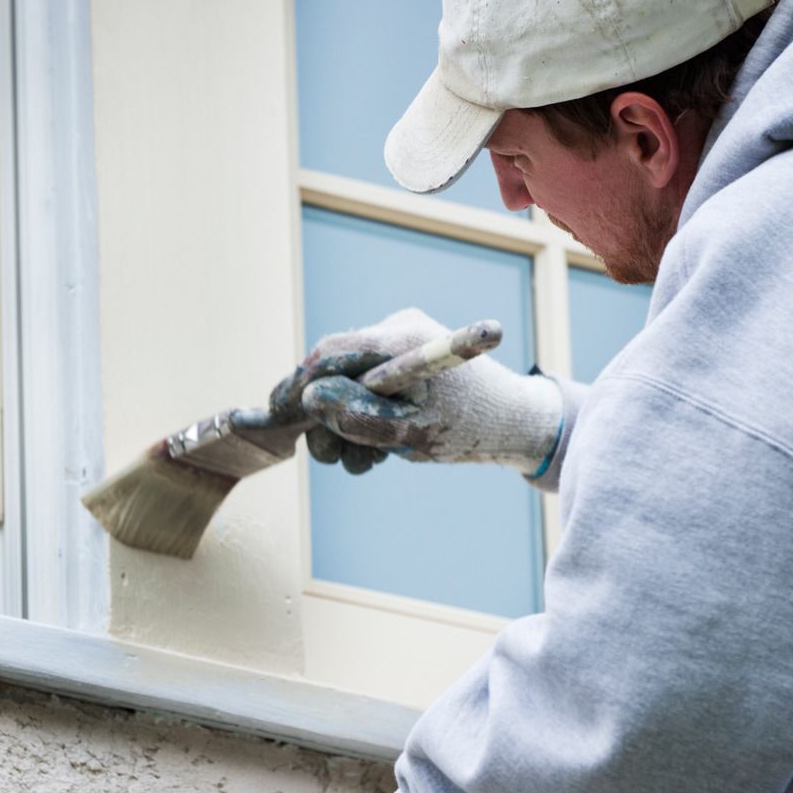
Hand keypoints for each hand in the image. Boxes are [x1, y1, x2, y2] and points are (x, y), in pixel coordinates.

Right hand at [269, 309, 562, 476]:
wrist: (515, 424)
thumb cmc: (470, 428)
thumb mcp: (409, 431)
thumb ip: (359, 417)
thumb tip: (311, 400)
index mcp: (400, 337)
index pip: (329, 353)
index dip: (299, 385)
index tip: (277, 414)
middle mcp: (397, 331)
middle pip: (335, 371)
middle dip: (329, 418)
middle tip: (333, 458)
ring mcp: (400, 345)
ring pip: (349, 386)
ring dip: (349, 428)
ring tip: (368, 461)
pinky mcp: (403, 362)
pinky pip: (367, 388)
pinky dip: (367, 421)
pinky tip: (383, 449)